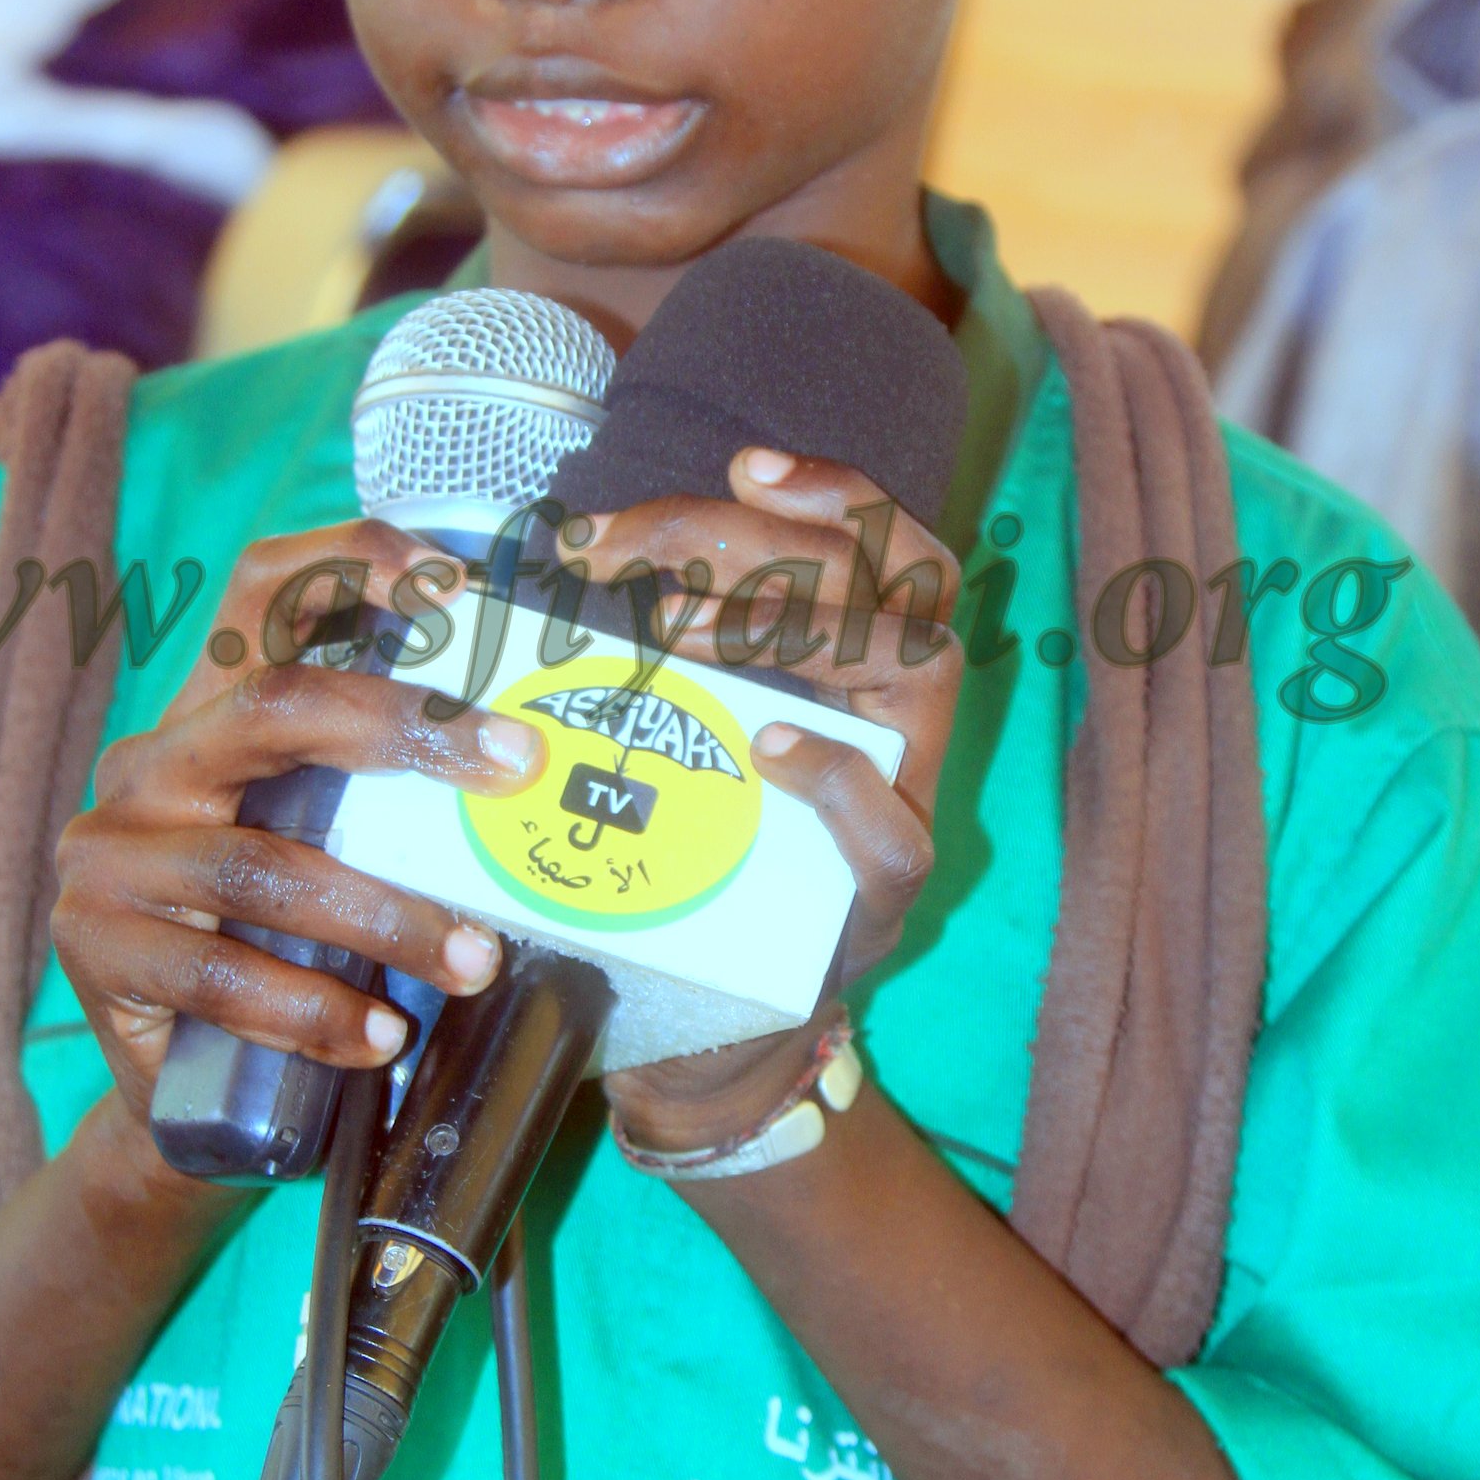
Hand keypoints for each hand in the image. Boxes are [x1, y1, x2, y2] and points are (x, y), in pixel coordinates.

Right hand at [51, 521, 543, 1142]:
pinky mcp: (93, 948)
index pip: (259, 592)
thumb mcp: (336, 854)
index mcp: (207, 718)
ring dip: (383, 917)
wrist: (189, 1104)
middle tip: (513, 763)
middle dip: (404, 724)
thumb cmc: (290, 957)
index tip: (456, 582)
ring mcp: (107, 856)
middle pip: (271, 703)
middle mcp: (148, 766)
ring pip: (262, 865)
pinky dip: (313, 1012)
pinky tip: (380, 1038)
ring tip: (473, 962)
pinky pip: (220, 975)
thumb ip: (389, 800)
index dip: (350, 562)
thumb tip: (538, 763)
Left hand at [584, 449, 960, 1159]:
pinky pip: (891, 827)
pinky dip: (832, 775)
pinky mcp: (887, 901)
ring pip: (919, 667)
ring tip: (674, 626)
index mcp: (864, 669)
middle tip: (622, 549)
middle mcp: (907, 721)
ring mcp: (911, 804)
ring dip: (790, 625)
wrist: (703, 1016)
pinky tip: (762, 748)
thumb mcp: (676, 730)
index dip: (836, 493)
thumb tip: (560, 558)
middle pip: (891, 581)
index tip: (741, 464)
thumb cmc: (684, 848)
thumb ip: (663, 651)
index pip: (899, 547)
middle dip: (755, 542)